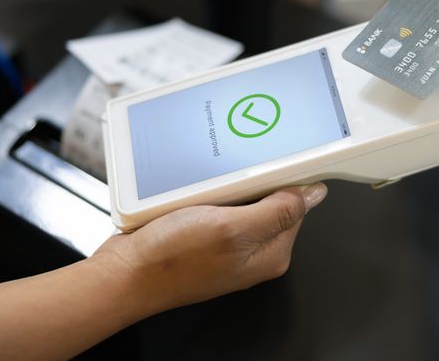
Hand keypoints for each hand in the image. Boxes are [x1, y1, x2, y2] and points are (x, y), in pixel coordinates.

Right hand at [93, 184, 327, 314]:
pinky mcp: (207, 236)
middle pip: (270, 199)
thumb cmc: (173, 259)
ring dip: (228, 185)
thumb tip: (314, 194)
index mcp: (272, 253)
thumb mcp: (233, 229)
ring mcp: (230, 244)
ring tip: (208, 187)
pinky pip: (219, 204)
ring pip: (242, 197)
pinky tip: (195, 192)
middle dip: (252, 181)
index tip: (267, 164)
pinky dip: (209, 192)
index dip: (284, 179)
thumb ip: (278, 211)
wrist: (124, 274)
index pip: (296, 204)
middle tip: (228, 179)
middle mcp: (255, 251)